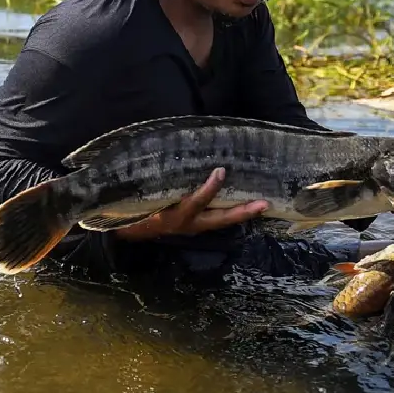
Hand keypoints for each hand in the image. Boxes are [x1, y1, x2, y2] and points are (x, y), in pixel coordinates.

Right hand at [113, 167, 268, 241]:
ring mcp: (194, 227)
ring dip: (242, 214)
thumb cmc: (136, 209)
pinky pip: (217, 220)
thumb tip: (166, 158)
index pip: (195, 202)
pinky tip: (245, 204)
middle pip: (219, 220)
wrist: (129, 234)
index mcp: (174, 215)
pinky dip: (231, 212)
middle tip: (264, 205)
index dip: (209, 189)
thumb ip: (159, 182)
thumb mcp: (146, 197)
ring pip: (222, 221)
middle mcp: (188, 224)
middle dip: (242, 213)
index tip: (221, 171)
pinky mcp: (196, 226)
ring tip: (263, 205)